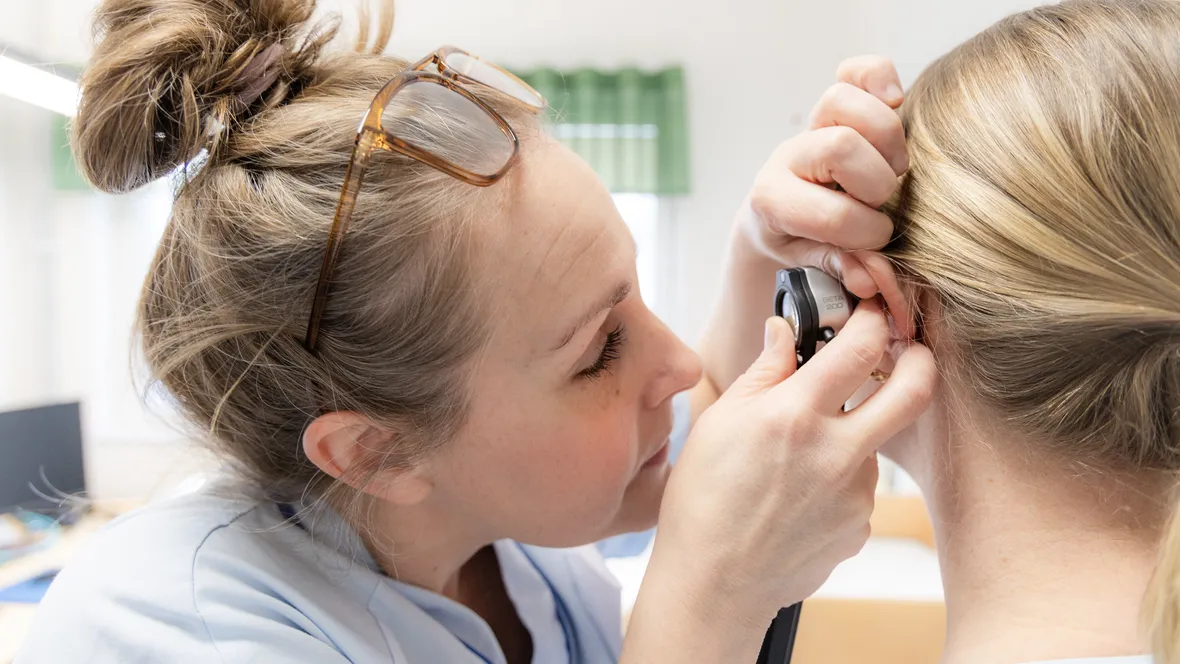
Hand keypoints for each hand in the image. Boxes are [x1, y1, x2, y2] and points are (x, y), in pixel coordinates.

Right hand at [646, 299, 936, 629]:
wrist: (713, 582)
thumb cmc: (703, 499)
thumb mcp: (721, 420)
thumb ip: (765, 370)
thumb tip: (785, 330)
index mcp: (795, 414)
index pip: (861, 346)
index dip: (875, 319)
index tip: (872, 315)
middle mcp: (836, 452)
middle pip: (915, 390)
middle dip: (920, 359)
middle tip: (906, 352)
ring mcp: (855, 494)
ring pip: (877, 442)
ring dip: (855, 434)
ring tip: (799, 458)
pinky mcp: (861, 527)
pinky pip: (861, 487)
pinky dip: (838, 480)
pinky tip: (798, 495)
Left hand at [737, 56, 913, 336]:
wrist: (777, 217)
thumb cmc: (799, 244)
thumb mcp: (809, 265)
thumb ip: (838, 268)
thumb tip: (868, 279)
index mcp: (772, 201)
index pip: (833, 215)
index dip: (867, 233)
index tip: (874, 241)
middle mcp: (786, 156)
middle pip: (842, 146)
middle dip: (878, 182)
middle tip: (882, 201)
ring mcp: (809, 127)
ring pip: (845, 102)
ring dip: (886, 138)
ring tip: (892, 166)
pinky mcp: (833, 105)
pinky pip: (857, 71)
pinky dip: (881, 80)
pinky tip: (895, 104)